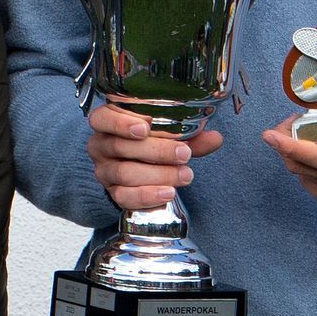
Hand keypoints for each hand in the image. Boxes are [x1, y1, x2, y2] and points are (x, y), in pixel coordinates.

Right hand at [87, 99, 222, 211]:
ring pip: (125, 173)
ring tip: (184, 175)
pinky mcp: (112, 192)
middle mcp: (101, 145)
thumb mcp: (170, 134)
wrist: (140, 169)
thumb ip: (190, 136)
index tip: (145, 128)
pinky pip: (125, 197)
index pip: (102, 118)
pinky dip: (148, 196)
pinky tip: (168, 193)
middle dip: (156, 151)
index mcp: (108, 121)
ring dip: (158, 174)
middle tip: (184, 154)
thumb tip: (216, 138)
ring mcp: (104, 170)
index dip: (121, 123)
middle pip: (120, 147)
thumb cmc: (152, 143)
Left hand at [260, 93, 316, 213]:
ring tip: (297, 138)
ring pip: (307, 178)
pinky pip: (313, 188)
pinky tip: (308, 157)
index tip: (271, 135)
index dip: (293, 147)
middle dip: (287, 147)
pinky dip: (304, 171)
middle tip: (281, 129)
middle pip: (309, 168)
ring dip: (294, 157)